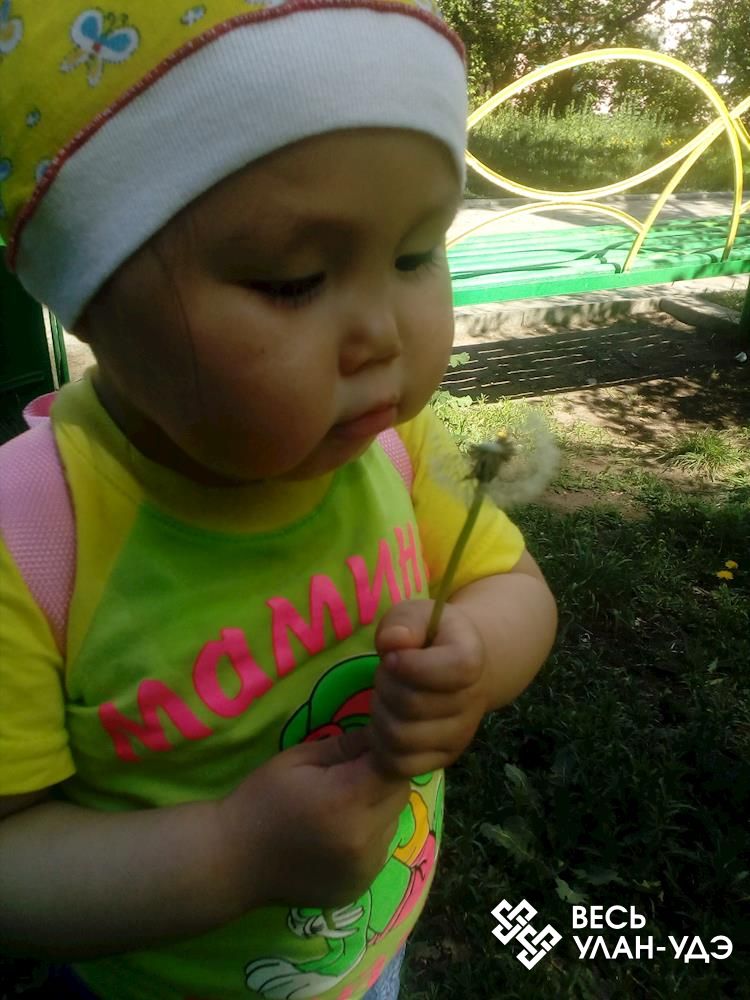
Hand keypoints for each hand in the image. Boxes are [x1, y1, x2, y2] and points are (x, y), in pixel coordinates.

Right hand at [219, 729, 409, 910]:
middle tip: (352, 774)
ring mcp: (365, 868)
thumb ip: (347, 745)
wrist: (232, 862)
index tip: (373, 745)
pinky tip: (336, 835)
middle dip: (385, 778)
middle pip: (400, 794)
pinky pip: (380, 849)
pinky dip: (368, 837)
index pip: (397, 765)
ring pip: (392, 822)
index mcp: (347, 799)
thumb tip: (384, 732)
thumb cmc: (262, 799)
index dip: (389, 752)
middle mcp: (364, 837)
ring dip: (377, 809)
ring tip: (340, 807)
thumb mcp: (299, 757)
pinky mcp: (360, 887)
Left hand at [371, 599, 488, 777]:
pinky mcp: (443, 759)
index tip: (393, 656)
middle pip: (411, 705)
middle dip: (386, 685)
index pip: (450, 670)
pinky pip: (400, 764)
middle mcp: (473, 702)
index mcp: (471, 659)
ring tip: (386, 697)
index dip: (410, 665)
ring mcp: (460, 736)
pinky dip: (381, 746)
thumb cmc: (430, 638)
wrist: (458, 667)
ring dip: (380, 714)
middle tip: (386, 674)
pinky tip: (386, 721)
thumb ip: (403, 623)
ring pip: (401, 738)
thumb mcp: (416, 615)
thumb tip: (393, 642)